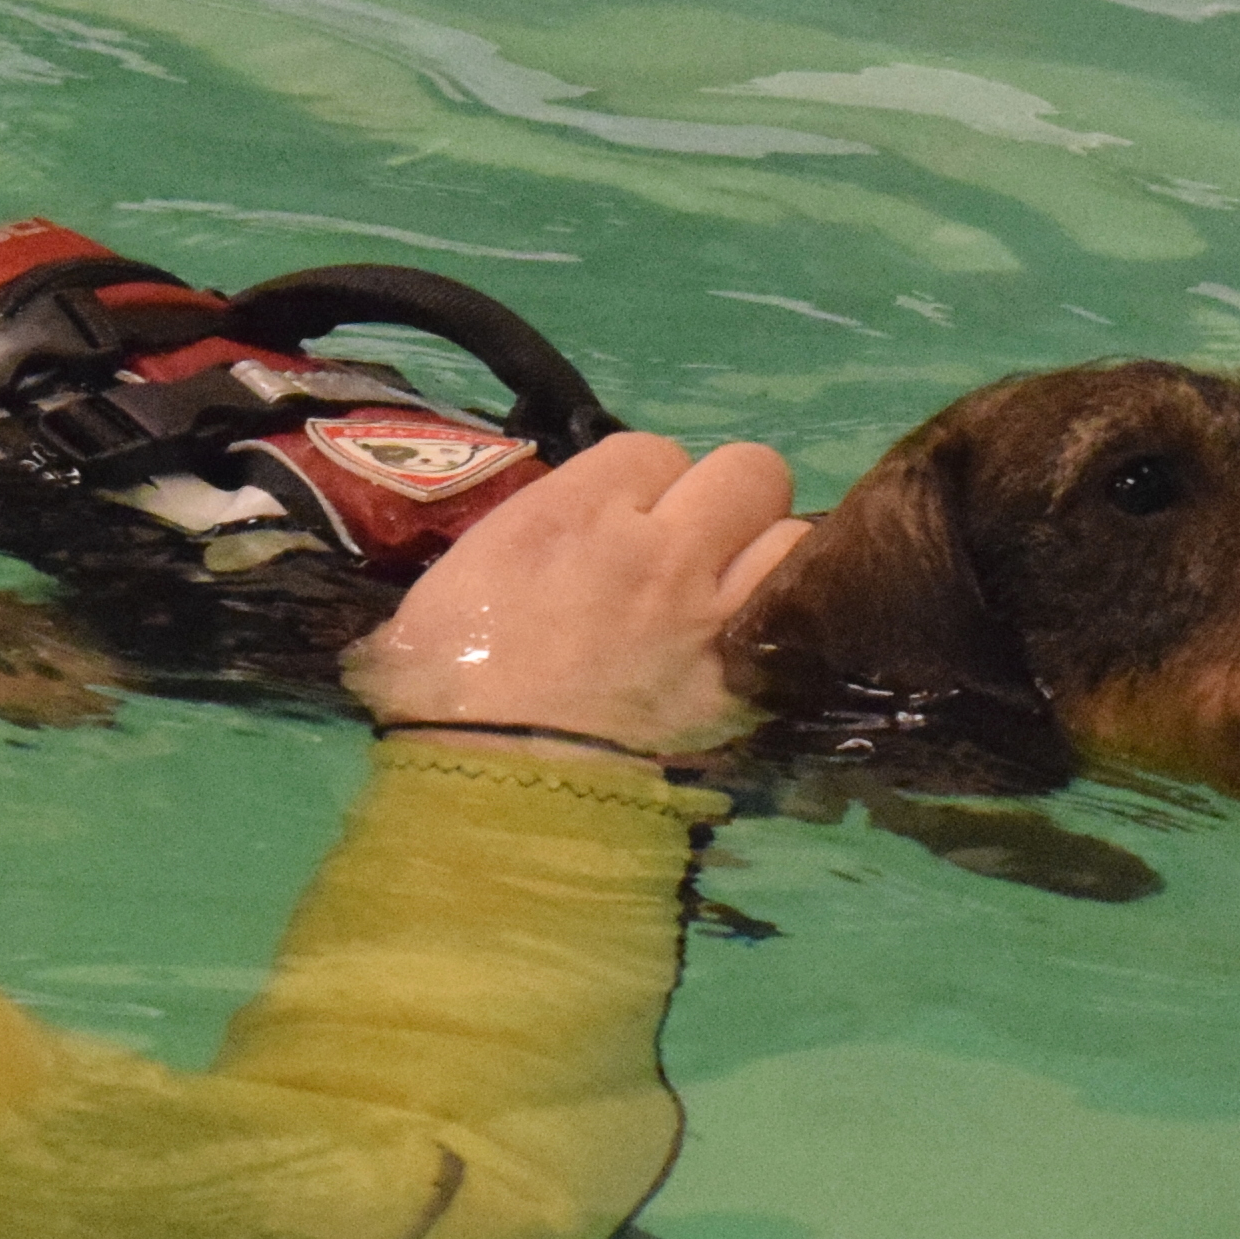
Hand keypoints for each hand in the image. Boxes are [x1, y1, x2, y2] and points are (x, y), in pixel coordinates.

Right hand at [345, 433, 808, 755]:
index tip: (623, 521)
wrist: (487, 788)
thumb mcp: (464, 573)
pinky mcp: (742, 683)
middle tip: (696, 543)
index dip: (641, 484)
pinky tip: (755, 639)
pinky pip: (794, 618)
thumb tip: (573, 522)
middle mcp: (659, 548)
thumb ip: (536, 527)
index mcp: (576, 514)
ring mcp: (710, 615)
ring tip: (733, 591)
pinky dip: (779, 621)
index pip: (650, 451)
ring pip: (791, 535)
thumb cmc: (446, 683)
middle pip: (747, 470)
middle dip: (725, 498)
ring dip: (765, 556)